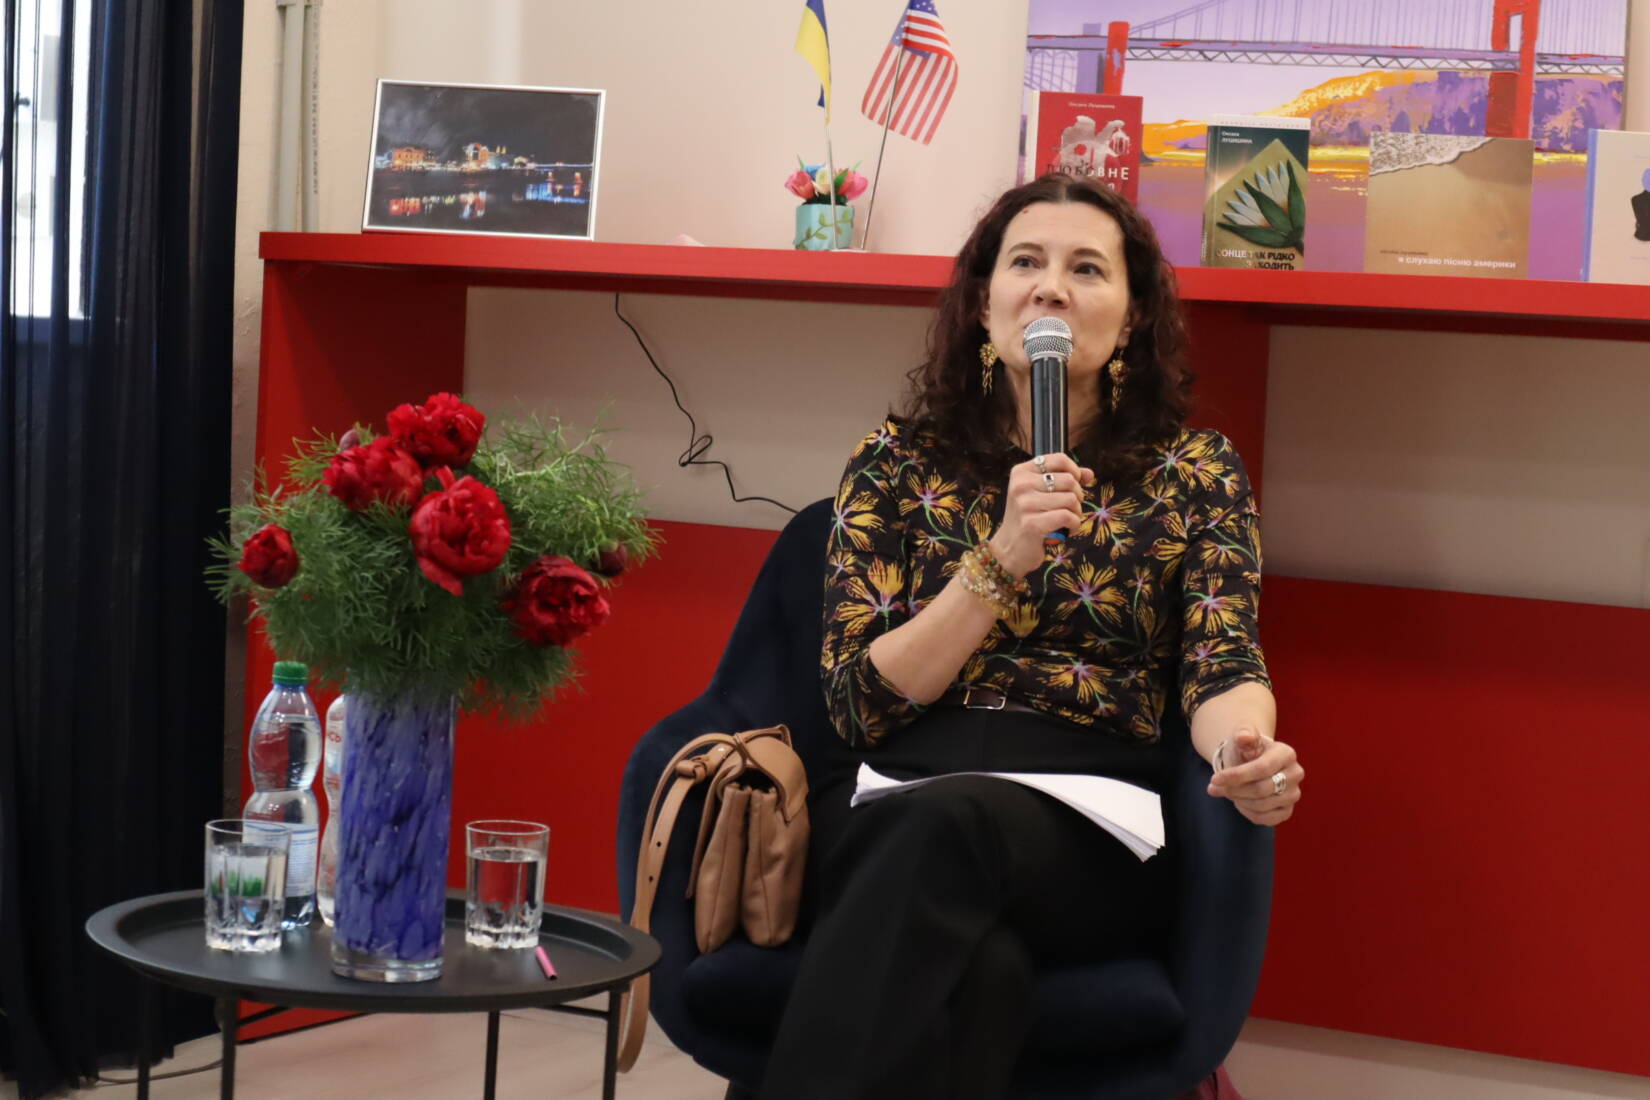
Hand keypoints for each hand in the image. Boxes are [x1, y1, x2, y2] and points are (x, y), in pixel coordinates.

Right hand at [987, 453, 1094, 577]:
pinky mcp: (1032, 524)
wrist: (1010, 549)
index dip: (1075, 471)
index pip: (1059, 459)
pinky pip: (1068, 517)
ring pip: (1071, 500)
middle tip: (1069, 508)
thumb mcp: (1042, 494)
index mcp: (1021, 472)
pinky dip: (1074, 525)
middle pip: (1069, 480)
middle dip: (1077, 496)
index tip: (1074, 485)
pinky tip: (1067, 530)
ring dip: (1076, 513)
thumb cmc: (1028, 518)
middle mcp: (1021, 485)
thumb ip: (1065, 480)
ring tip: (1067, 521)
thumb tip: (1089, 473)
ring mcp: (1025, 505)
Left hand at [1207, 729, 1302, 826]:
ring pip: (1262, 806)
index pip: (1262, 768)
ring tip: (1228, 791)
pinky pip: (1266, 819)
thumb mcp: (1242, 735)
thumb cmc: (1246, 748)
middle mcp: (1295, 774)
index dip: (1237, 776)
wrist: (1251, 762)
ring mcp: (1293, 794)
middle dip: (1235, 790)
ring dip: (1239, 801)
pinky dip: (1248, 813)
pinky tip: (1239, 802)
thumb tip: (1244, 736)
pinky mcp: (1287, 810)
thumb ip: (1243, 732)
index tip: (1214, 779)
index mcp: (1286, 753)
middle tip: (1216, 787)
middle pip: (1262, 789)